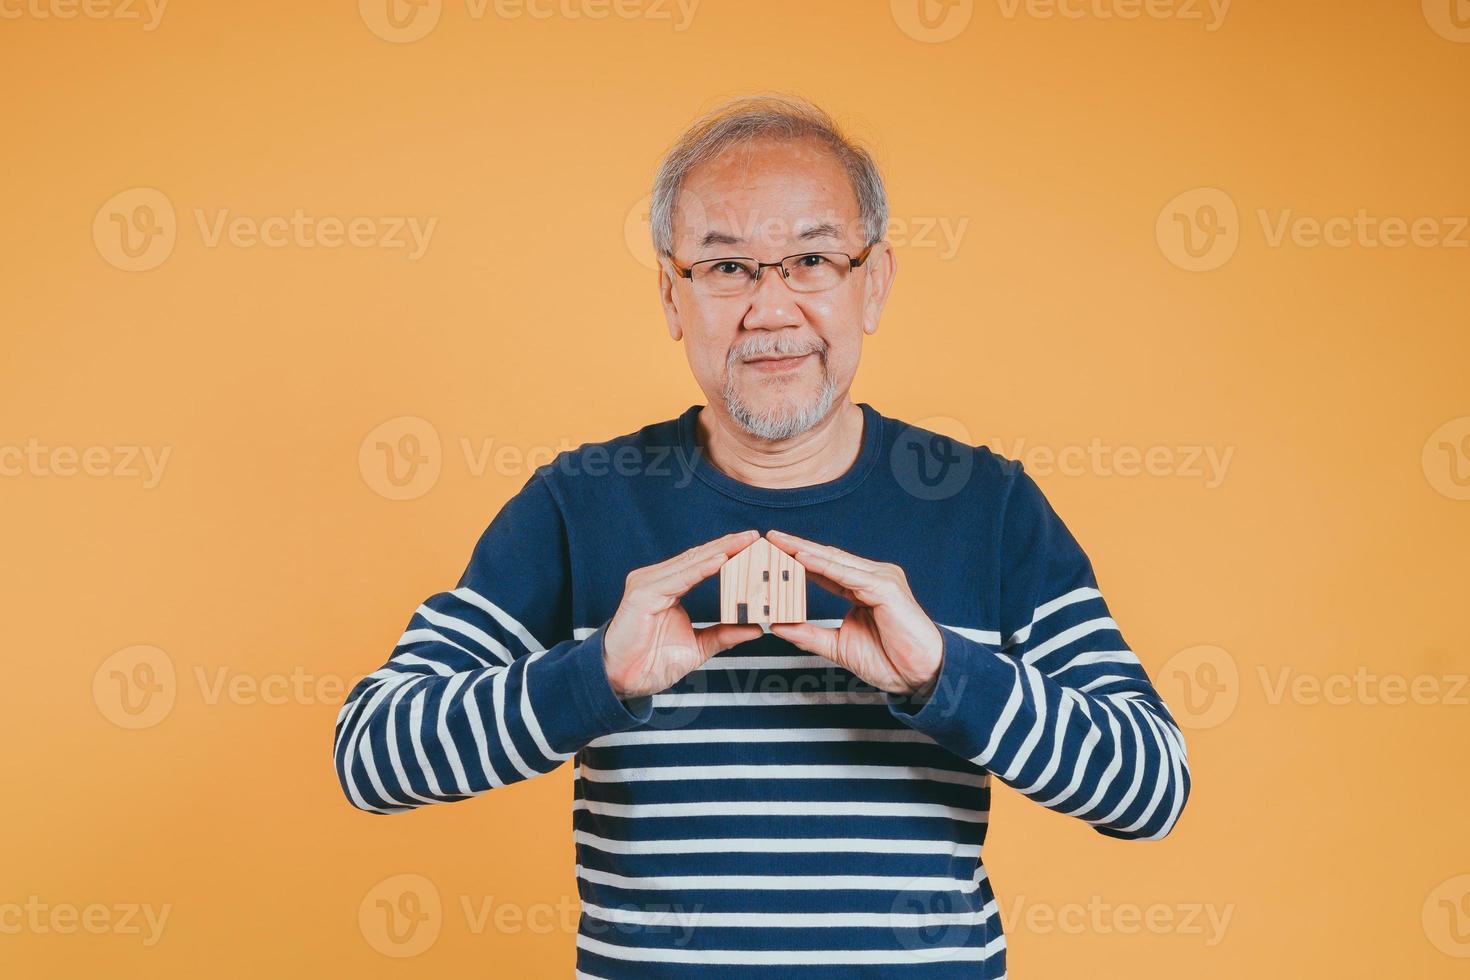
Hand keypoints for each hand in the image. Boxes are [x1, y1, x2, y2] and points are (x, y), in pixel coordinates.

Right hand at [603, 530, 765, 698]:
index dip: (726, 552)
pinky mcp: (642, 594)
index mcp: (667, 587)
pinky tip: (722, 560)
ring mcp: (647, 584)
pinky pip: (678, 578)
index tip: (751, 545)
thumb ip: (723, 635)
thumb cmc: (651, 663)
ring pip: (690, 563)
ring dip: (719, 551)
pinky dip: (701, 568)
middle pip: (697, 557)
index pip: (701, 564)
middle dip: (727, 545)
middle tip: (753, 535)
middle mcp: (656, 580)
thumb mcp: (697, 647)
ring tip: (743, 542)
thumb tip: (755, 628)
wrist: (621, 680)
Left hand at [764, 529, 943, 698]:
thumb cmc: (889, 661)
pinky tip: (803, 559)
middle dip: (798, 547)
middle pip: (829, 558)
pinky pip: (849, 575)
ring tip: (780, 543)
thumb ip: (810, 634)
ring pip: (836, 561)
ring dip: (806, 551)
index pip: (826, 568)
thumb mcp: (838, 646)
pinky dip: (824, 566)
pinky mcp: (886, 588)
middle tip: (771, 537)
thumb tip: (779, 626)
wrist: (920, 676)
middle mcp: (873, 578)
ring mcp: (881, 579)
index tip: (774, 553)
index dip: (800, 560)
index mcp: (863, 588)